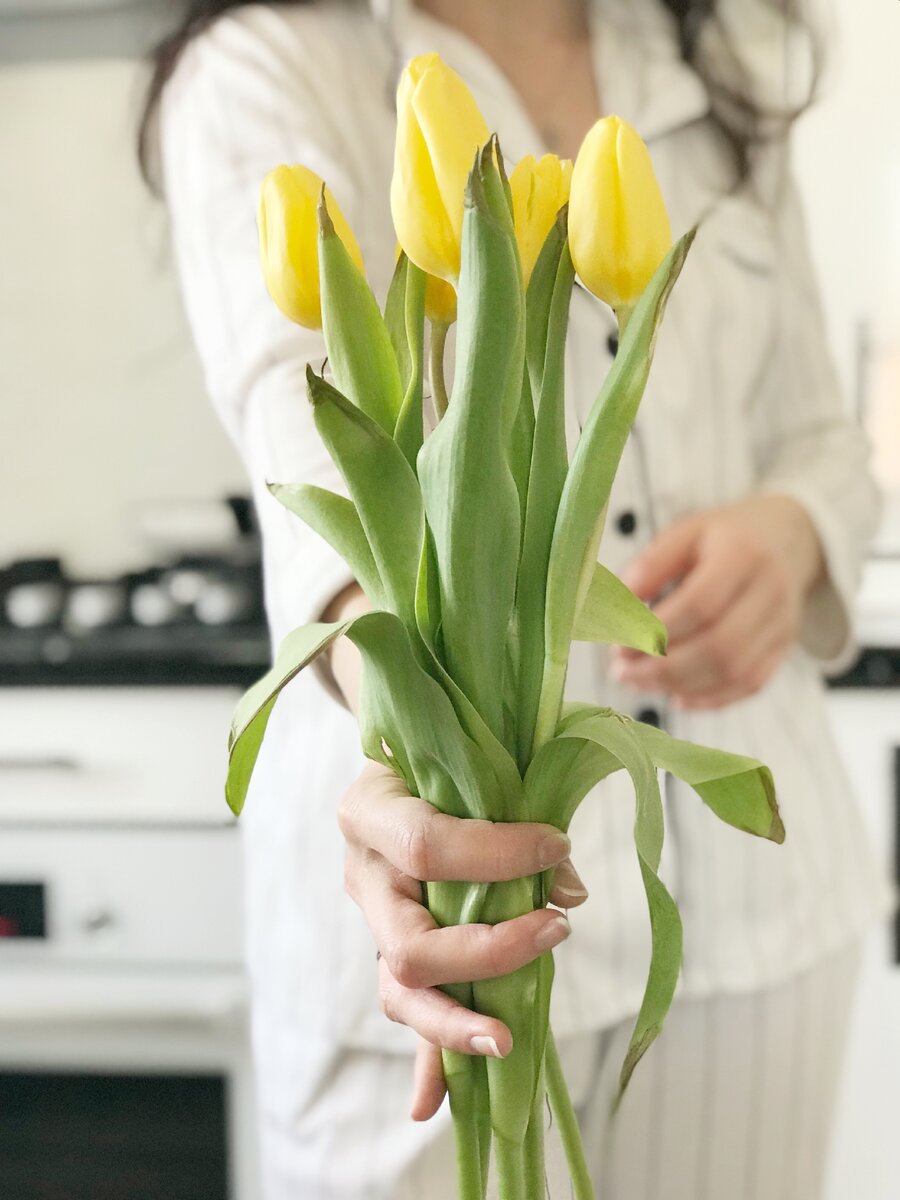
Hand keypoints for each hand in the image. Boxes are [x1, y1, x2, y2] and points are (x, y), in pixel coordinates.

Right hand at [339, 760, 586, 1120]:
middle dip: (488, 952)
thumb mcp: (469, 762)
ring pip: (400, 989)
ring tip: (507, 1041)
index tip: (558, 847)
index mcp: (370, 811)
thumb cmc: (438, 753)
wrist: (395, 759)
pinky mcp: (392, 948)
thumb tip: (568, 887)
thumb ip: (517, 812)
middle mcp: (362, 872)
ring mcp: (373, 917)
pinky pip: (406, 1009)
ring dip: (455, 1024)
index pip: (428, 846)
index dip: (498, 854)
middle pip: (408, 941)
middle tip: (557, 930)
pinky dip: (423, 1060)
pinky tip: (432, 1106)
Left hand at [611, 494, 823, 709]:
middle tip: (622, 672)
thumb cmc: (723, 537)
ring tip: (640, 682)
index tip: (619, 646)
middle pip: (720, 645)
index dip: (656, 632)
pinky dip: (710, 698)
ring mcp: (782, 623)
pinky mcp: (783, 647)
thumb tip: (618, 608)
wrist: (786, 538)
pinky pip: (750, 684)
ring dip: (680, 685)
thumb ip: (650, 567)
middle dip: (663, 667)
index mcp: (742, 554)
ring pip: (735, 671)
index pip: (699, 605)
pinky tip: (675, 695)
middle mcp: (771, 591)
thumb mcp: (685, 532)